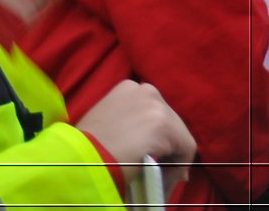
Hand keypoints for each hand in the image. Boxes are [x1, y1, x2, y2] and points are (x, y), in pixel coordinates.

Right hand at [77, 80, 194, 194]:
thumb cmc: (88, 144)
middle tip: (160, 171)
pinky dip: (178, 169)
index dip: (159, 138)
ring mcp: (156, 106)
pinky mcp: (165, 124)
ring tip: (160, 179)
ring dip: (173, 159)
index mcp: (129, 87)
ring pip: (180, 137)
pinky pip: (185, 151)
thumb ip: (130, 123)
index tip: (156, 158)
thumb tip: (150, 143)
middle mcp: (145, 90)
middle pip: (172, 123)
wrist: (82, 155)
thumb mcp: (108, 121)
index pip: (155, 113)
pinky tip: (162, 181)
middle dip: (168, 148)